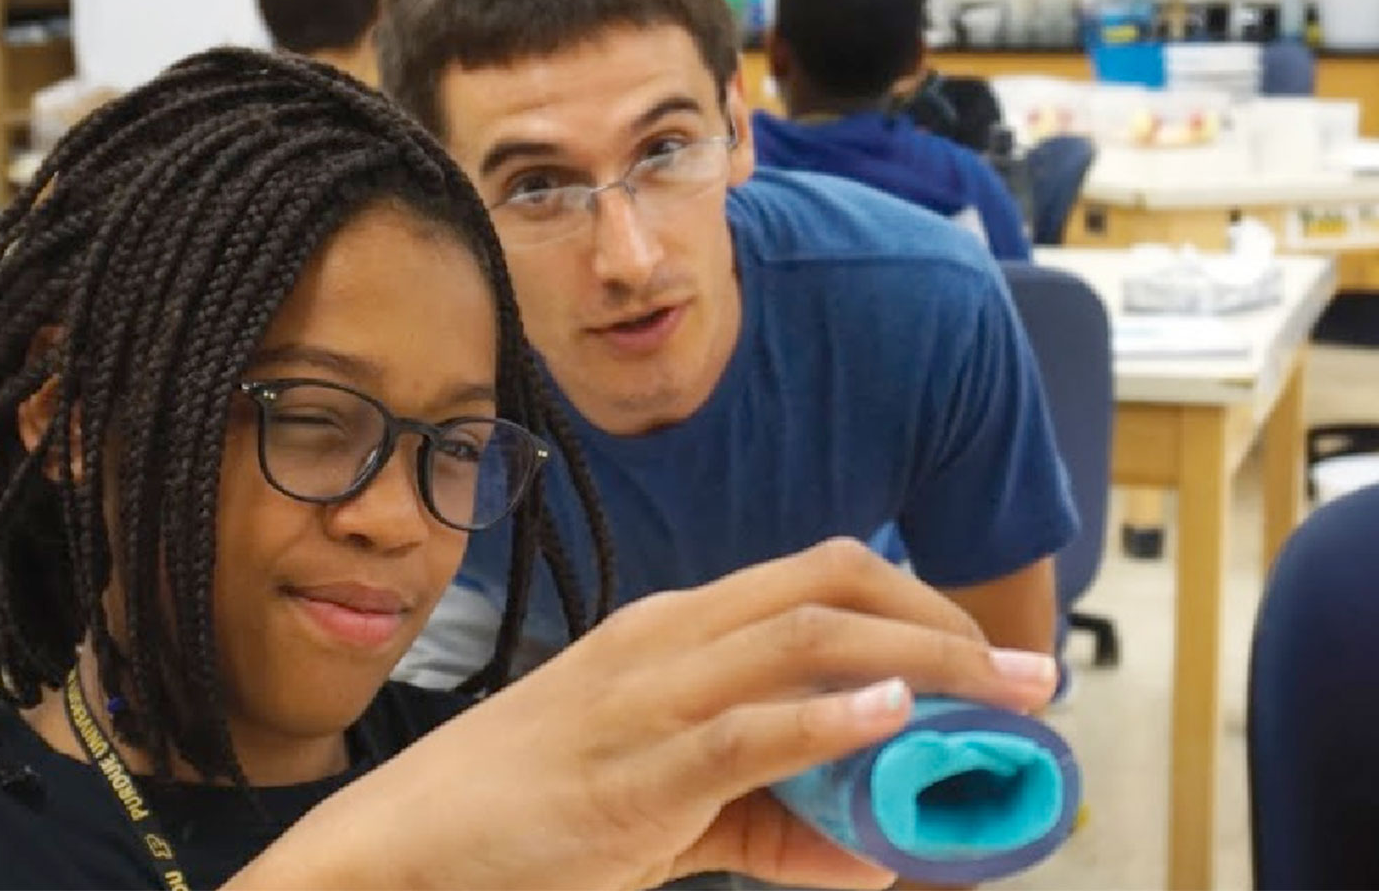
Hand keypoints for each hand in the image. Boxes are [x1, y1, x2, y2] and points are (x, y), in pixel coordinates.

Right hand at [236, 538, 1058, 889]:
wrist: (405, 845)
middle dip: (945, 619)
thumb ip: (773, 823)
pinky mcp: (635, 768)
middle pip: (829, 583)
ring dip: (922, 659)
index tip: (991, 656)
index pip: (816, 577)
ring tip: (1001, 698)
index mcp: (671, 631)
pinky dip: (826, 719)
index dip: (919, 602)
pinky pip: (744, 729)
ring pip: (803, 637)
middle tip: (1029, 677)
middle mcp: (666, 639)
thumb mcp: (666, 808)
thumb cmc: (526, 813)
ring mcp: (647, 696)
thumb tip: (880, 857)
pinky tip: (889, 716)